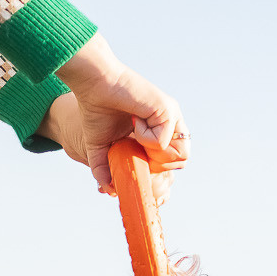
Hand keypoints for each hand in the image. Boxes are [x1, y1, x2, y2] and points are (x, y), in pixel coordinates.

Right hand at [49, 35, 188, 200]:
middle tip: (135, 149)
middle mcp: (171, 123)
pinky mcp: (168, 109)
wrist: (94, 85)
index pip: (173, 162)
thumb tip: (110, 190)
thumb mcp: (102, 148)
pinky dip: (144, 138)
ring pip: (181, 154)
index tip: (134, 162)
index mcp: (161, 131)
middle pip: (182, 161)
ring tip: (136, 137)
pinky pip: (163, 142)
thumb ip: (107, 169)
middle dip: (157, 166)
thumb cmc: (97, 110)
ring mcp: (172, 115)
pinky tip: (134, 121)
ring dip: (155, 154)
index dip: (156, 171)